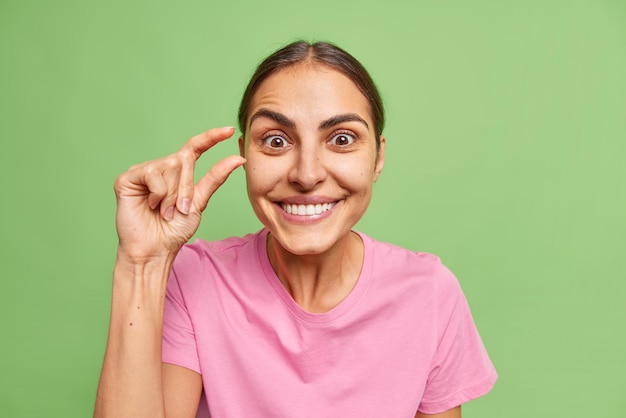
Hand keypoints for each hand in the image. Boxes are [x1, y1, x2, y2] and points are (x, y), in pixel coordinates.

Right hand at [113, 127, 245, 261]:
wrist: (156, 249)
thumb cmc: (175, 230)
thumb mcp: (200, 201)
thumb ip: (215, 178)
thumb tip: (238, 158)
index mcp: (178, 172)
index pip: (194, 147)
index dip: (211, 137)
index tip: (229, 130)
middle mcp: (160, 168)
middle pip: (183, 160)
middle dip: (186, 188)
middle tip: (179, 209)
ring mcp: (143, 171)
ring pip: (169, 167)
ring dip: (172, 195)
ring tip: (163, 211)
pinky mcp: (127, 178)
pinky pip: (152, 173)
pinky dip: (158, 193)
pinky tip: (151, 205)